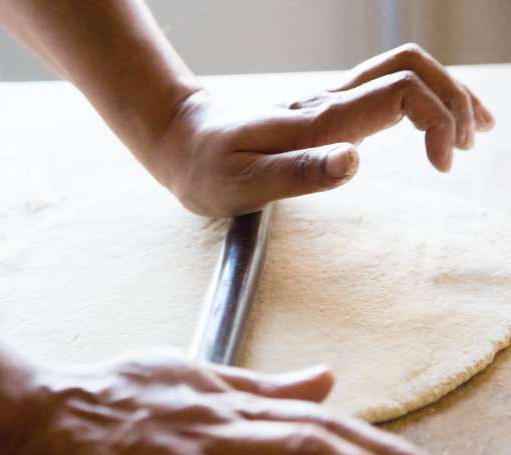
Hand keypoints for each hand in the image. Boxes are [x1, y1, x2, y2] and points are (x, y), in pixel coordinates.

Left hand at [149, 43, 494, 215]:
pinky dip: (421, 102)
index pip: (398, 94)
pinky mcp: (322, 114)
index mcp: (315, 122)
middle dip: (452, 101)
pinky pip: (383, 91)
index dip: (436, 119)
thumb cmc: (206, 170)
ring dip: (445, 94)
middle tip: (463, 148)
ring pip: (401, 73)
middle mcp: (327, 104)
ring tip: (474, 132)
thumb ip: (299, 173)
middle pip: (410, 70)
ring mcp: (326, 105)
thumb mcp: (243, 184)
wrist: (180, 144)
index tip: (441, 164)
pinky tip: (432, 127)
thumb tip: (354, 162)